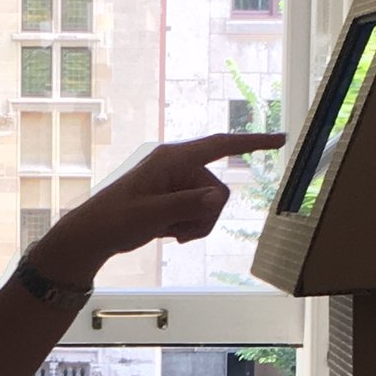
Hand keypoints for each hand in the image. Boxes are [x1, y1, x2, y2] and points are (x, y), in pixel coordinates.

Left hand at [51, 131, 285, 272]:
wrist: (94, 234)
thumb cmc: (116, 219)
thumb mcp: (151, 214)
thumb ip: (187, 204)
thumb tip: (219, 195)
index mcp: (172, 159)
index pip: (220, 145)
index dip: (252, 143)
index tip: (281, 140)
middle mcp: (179, 166)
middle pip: (219, 189)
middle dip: (206, 215)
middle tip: (177, 231)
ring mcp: (178, 183)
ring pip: (212, 206)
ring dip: (197, 225)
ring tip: (169, 233)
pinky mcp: (176, 198)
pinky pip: (201, 214)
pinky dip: (191, 228)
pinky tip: (169, 234)